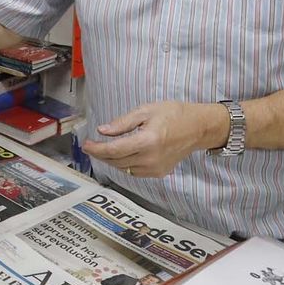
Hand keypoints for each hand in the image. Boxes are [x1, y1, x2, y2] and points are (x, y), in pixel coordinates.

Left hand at [82, 102, 225, 178]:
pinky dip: (124, 164)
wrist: (198, 128)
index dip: (97, 149)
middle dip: (100, 154)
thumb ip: (123, 123)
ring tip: (103, 150)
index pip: (114, 150)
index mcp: (147, 141)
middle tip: (89, 146)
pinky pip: (134, 172)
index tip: (85, 144)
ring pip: (124, 168)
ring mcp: (156, 168)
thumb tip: (102, 131)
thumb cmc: (173, 114)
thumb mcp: (146, 110)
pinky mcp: (159, 173)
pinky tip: (120, 155)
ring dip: (111, 160)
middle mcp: (151, 158)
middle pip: (116, 161)